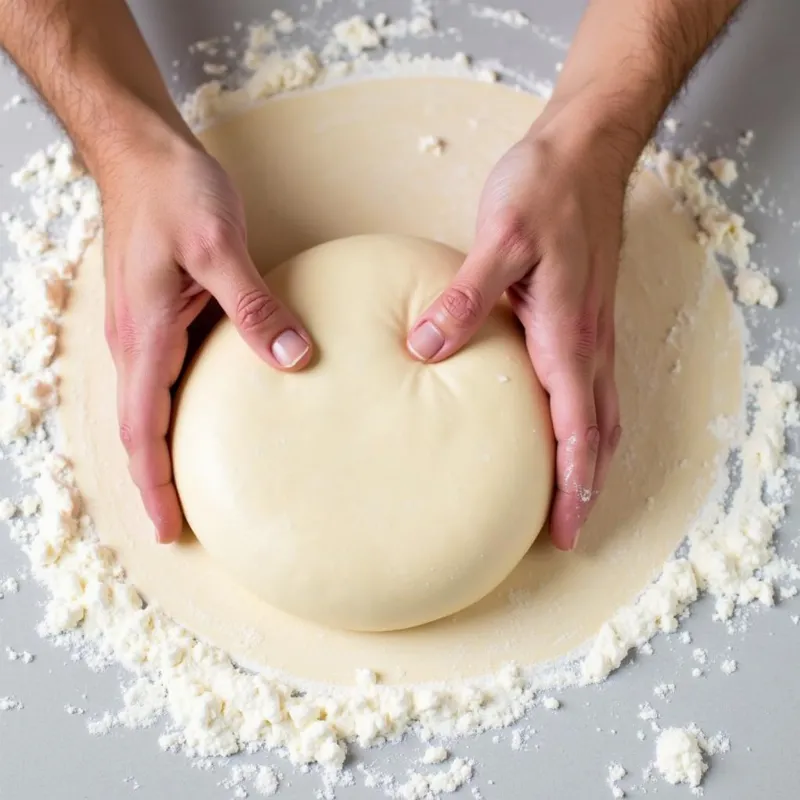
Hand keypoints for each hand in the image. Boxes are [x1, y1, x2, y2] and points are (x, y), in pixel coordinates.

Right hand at [100, 131, 312, 542]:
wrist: (142, 151)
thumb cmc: (173, 190)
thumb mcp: (218, 245)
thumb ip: (254, 306)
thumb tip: (294, 359)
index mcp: (145, 333)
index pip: (142, 427)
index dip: (152, 481)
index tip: (168, 528)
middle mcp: (139, 339)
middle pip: (142, 428)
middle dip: (156, 480)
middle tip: (182, 527)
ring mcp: (148, 327)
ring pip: (153, 405)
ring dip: (165, 450)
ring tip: (193, 489)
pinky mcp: (165, 313)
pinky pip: (169, 375)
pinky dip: (179, 411)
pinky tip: (208, 420)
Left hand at [407, 110, 627, 549]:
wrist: (585, 150)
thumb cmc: (545, 189)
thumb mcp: (500, 237)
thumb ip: (466, 297)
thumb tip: (426, 349)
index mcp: (567, 332)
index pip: (579, 428)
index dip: (574, 483)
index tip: (564, 527)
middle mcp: (587, 339)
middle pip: (598, 433)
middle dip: (585, 486)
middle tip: (566, 529)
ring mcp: (592, 328)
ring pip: (601, 412)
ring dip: (589, 460)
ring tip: (570, 494)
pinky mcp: (584, 314)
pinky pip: (593, 384)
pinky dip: (586, 423)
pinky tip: (562, 426)